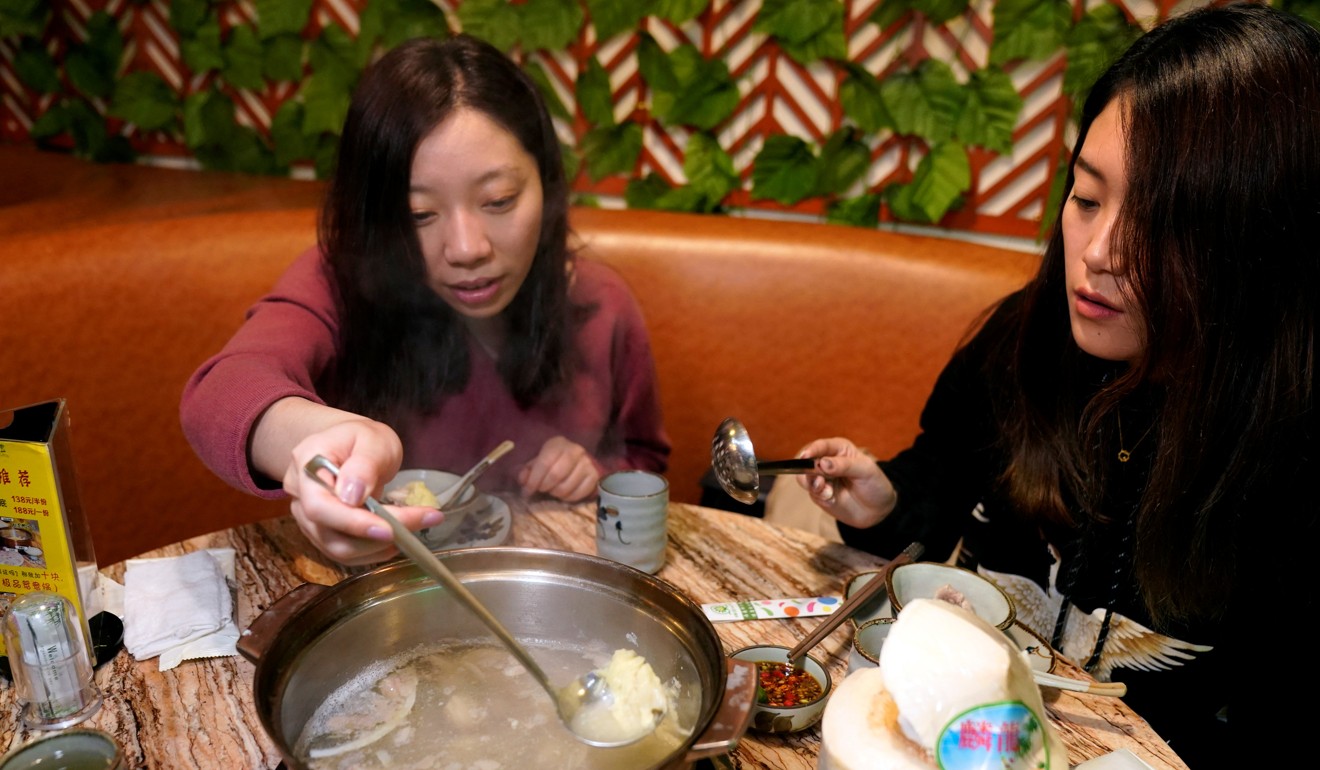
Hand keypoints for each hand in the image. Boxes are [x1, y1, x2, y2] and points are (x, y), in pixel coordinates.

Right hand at [280, 419, 443, 564]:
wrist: (348, 446)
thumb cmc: (361, 439)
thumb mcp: (372, 439)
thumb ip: (364, 464)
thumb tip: (352, 496)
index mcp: (306, 464)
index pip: (319, 505)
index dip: (352, 522)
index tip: (389, 529)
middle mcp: (300, 495)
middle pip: (328, 532)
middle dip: (374, 537)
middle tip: (420, 523)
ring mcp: (307, 517)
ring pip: (338, 548)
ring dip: (378, 546)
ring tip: (412, 529)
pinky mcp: (322, 533)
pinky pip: (345, 552)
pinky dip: (374, 550)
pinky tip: (396, 538)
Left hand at [516, 436, 600, 501]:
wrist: (575, 460)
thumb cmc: (552, 461)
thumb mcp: (537, 461)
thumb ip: (527, 471)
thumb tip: (524, 481)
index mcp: (558, 444)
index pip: (544, 463)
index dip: (534, 480)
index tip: (527, 491)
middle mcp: (575, 450)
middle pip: (556, 475)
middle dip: (544, 487)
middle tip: (540, 490)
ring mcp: (587, 463)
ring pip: (566, 487)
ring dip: (555, 493)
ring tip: (552, 490)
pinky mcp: (595, 476)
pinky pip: (578, 495)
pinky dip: (567, 498)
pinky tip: (563, 493)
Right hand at [794, 437, 896, 528]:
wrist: (878, 510)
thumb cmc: (874, 484)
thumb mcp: (865, 471)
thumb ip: (844, 465)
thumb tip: (821, 462)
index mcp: (838, 449)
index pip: (820, 446)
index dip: (812, 450)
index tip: (806, 457)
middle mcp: (826, 461)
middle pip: (805, 461)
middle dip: (809, 471)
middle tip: (820, 481)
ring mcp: (821, 478)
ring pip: (804, 478)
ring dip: (813, 485)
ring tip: (828, 492)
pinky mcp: (819, 493)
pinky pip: (812, 493)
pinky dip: (820, 496)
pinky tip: (832, 499)